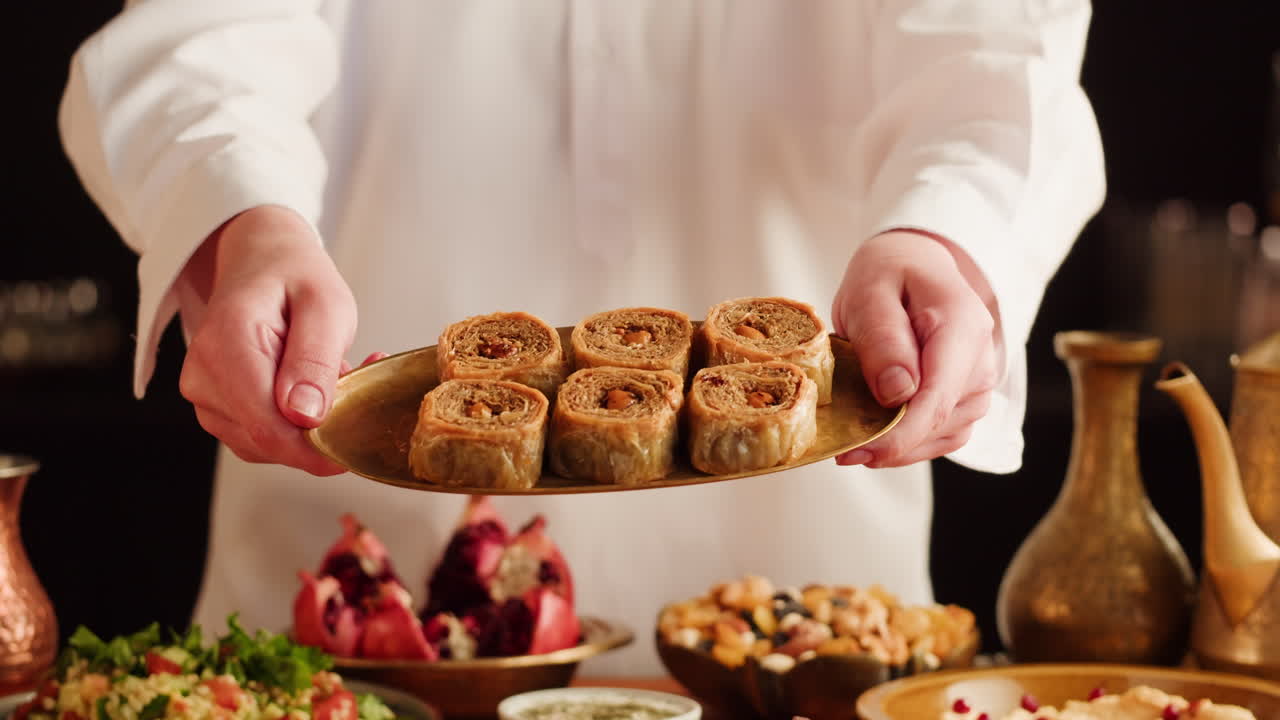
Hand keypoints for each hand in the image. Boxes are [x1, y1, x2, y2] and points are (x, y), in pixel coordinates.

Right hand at [176, 205, 375, 474]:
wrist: (261, 261)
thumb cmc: (294, 277)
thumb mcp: (325, 305)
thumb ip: (315, 359)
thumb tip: (306, 416)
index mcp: (227, 343)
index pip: (267, 426)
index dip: (315, 448)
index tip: (355, 443)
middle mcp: (203, 377)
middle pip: (267, 441)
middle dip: (320, 430)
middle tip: (359, 384)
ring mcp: (205, 397)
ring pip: (267, 445)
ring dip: (311, 426)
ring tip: (337, 376)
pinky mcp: (218, 410)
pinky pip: (263, 437)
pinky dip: (297, 424)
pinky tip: (317, 389)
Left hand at [831, 229, 1000, 467]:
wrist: (915, 265)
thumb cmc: (890, 274)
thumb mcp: (870, 292)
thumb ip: (883, 339)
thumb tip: (896, 394)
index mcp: (963, 327)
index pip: (938, 398)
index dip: (898, 436)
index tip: (856, 452)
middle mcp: (981, 360)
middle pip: (940, 422)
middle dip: (891, 443)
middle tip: (841, 445)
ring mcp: (979, 382)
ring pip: (943, 435)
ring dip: (900, 446)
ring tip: (855, 437)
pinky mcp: (966, 397)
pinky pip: (942, 433)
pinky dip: (910, 442)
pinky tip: (878, 434)